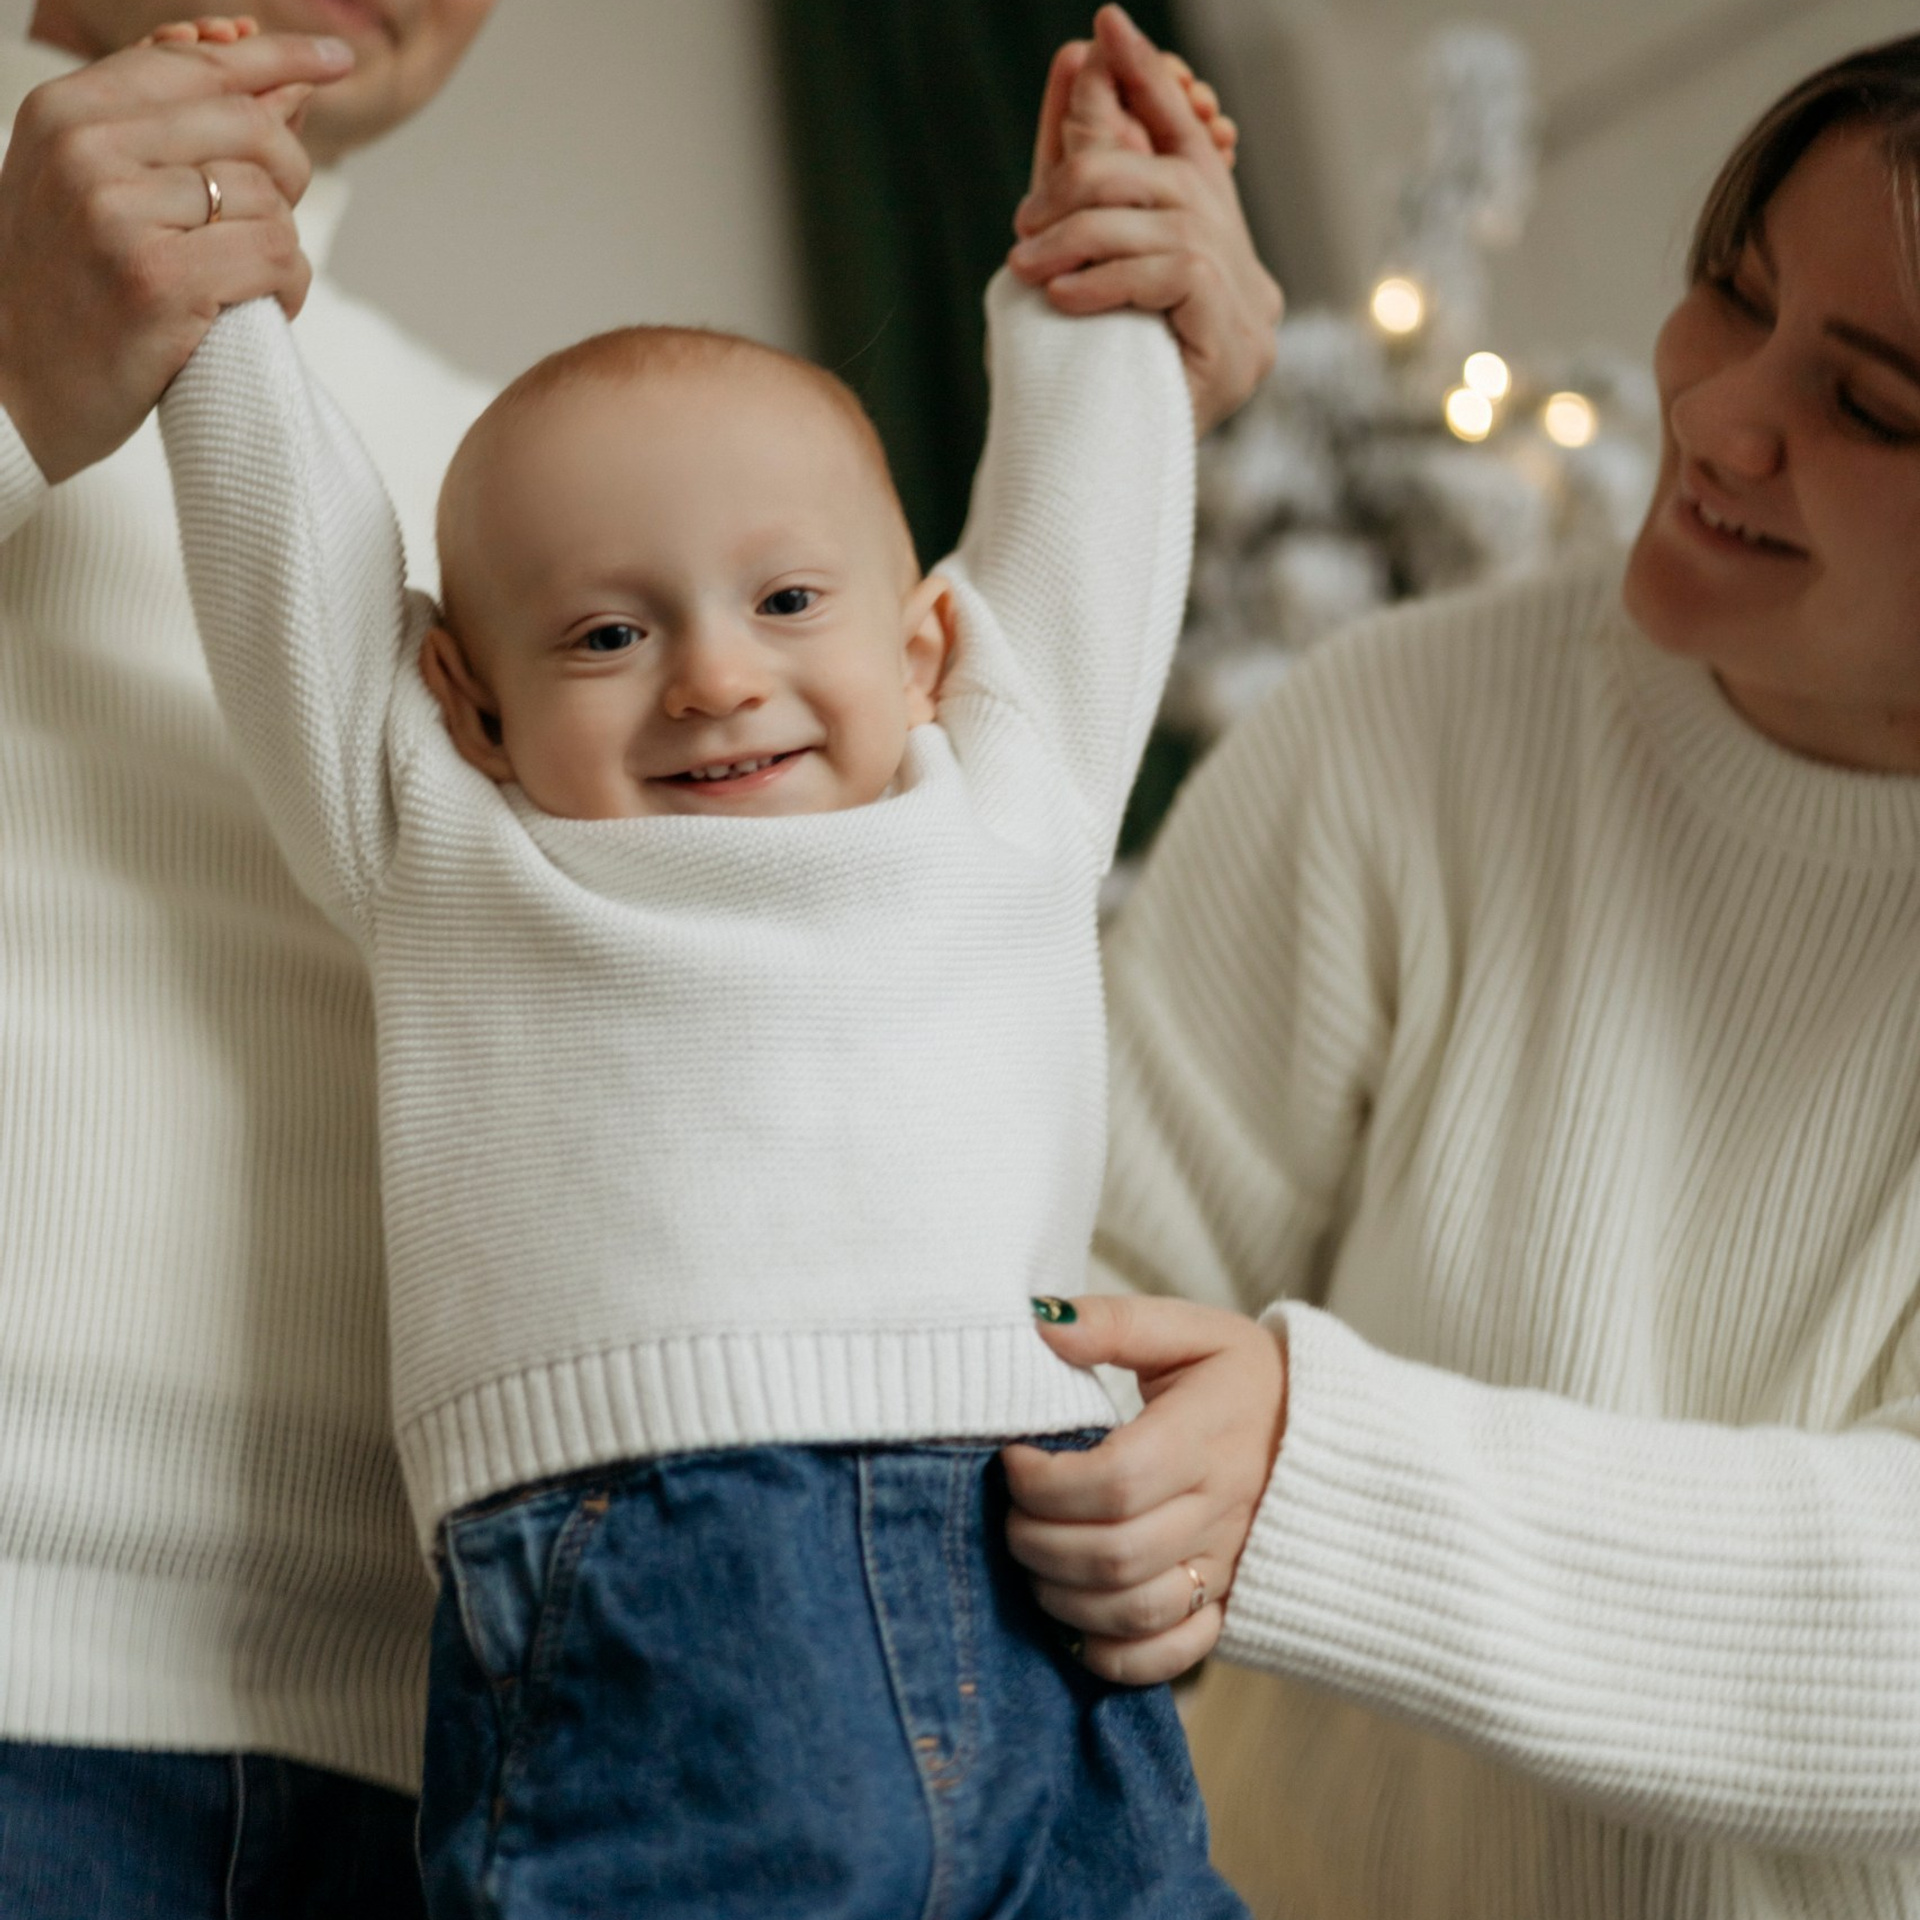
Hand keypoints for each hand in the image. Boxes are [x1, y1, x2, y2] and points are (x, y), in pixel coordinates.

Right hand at [0, 27, 351, 482]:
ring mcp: (119, 215)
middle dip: (287, 176)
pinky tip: (260, 307)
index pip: (195, 63)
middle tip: (270, 223)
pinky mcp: (160, 282)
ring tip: (241, 282)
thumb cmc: (64, 289)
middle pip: (249, 126)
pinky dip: (287, 288)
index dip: (276, 57)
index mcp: (66, 112)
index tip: (334, 59)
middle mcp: (86, 150)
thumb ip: (161, 121)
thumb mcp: (86, 183)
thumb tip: (255, 59)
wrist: (13, 390)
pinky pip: (275, 257)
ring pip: (268, 199)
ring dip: (280, 246)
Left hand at [1003, 1293, 1285, 1683]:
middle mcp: (1222, 1509)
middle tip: (1012, 1511)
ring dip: (1063, 1596)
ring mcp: (1229, 1565)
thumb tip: (1039, 1323)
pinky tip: (1076, 1626)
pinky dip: (1115, 1656)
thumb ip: (1113, 1322)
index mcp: (1207, 1438)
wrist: (1327, 1428)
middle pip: (1115, 1553)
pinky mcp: (1230, 1603)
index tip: (1014, 1459)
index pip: (1116, 1481)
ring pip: (1135, 1610)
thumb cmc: (1243, 1376)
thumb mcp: (1189, 1329)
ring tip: (1034, 1558)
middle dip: (1038, 1539)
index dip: (1047, 1482)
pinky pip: (1173, 1654)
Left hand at [1010, 4, 1282, 435]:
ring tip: (1027, 269)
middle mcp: (1234, 251)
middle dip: (1080, 185)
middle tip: (1023, 223)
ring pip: (1153, 226)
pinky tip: (1064, 300)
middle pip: (1157, 175)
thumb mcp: (1089, 265)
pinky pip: (1163, 278)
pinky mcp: (1229, 334)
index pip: (1178, 131)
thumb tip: (1078, 69)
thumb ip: (1091, 181)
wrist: (1127, 468)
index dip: (1144, 78)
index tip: (1104, 25)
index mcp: (1207, 223)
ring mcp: (1241, 295)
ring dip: (1075, 243)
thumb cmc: (1100, 369)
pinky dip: (1104, 283)